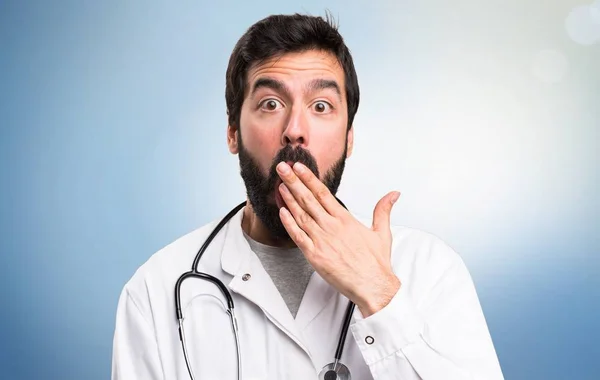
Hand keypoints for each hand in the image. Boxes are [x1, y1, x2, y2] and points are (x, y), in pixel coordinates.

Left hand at [276, 161, 401, 316]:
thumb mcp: (382, 232)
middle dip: (293, 181)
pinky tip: (281, 211)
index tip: (299, 167)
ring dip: (288, 199)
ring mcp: (321, 240)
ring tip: (280, 185)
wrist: (373, 285)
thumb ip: (383, 210)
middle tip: (283, 168)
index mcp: (345, 219)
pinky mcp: (314, 255)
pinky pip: (297, 236)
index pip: (323, 193)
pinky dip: (288, 223)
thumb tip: (393, 194)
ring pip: (300, 214)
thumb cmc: (376, 263)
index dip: (309, 178)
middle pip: (308, 199)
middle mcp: (331, 226)